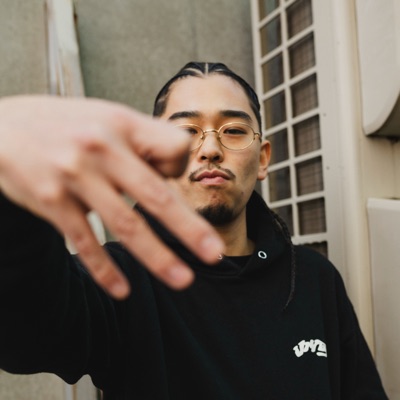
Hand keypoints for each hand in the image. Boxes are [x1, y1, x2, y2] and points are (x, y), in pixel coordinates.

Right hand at [0, 96, 223, 297]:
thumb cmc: (64, 124)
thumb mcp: (107, 117)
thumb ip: (144, 141)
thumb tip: (174, 171)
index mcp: (122, 124)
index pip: (175, 148)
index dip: (182, 166)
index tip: (174, 174)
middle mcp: (100, 149)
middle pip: (156, 196)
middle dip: (189, 229)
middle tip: (214, 254)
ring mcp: (74, 177)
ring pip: (124, 225)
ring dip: (156, 257)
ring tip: (182, 280)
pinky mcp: (51, 201)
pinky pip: (83, 241)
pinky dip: (104, 269)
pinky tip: (122, 289)